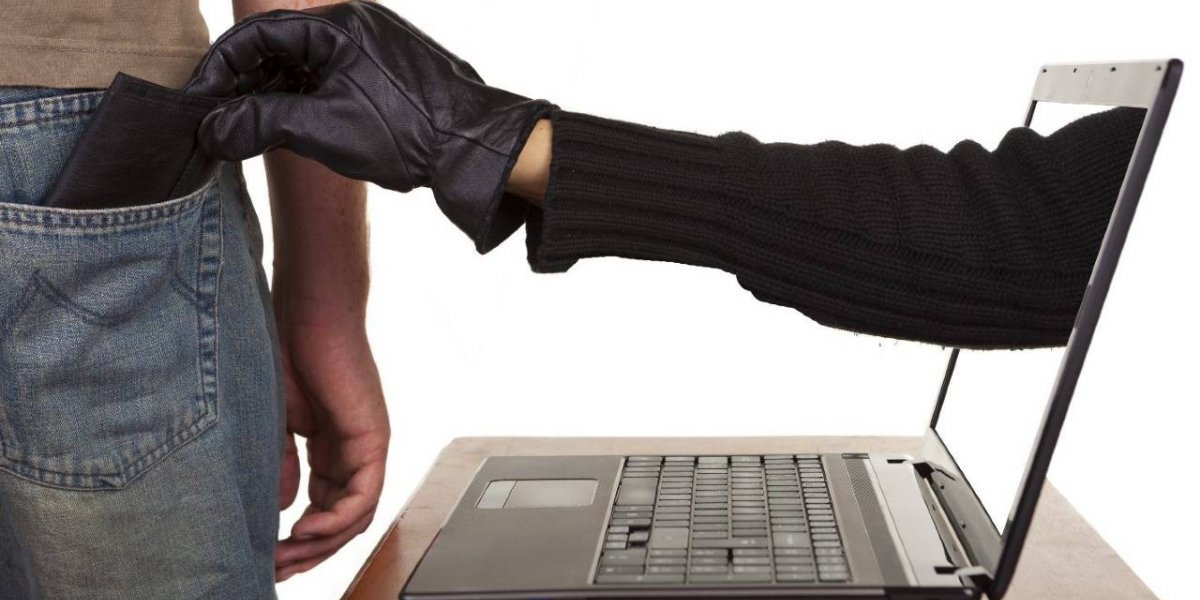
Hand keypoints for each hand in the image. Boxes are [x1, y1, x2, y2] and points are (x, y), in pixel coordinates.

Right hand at [188, 0, 554, 251]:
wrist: (473, 147)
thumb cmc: (405, 130)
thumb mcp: (321, 128)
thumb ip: (259, 123)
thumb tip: (212, 129)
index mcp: (336, 25)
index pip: (258, 34)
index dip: (221, 68)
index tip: (201, 101)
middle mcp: (355, 27)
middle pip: (279, 47)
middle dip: (246, 85)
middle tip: (220, 120)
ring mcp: (373, 49)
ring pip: (306, 66)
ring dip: (275, 97)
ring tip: (251, 132)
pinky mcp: (386, 74)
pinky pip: (332, 78)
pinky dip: (305, 101)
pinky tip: (292, 131)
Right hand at [274, 321, 388, 580]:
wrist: (307, 312)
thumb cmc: (288, 353)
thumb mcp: (275, 424)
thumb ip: (282, 466)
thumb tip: (283, 509)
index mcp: (332, 450)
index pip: (324, 509)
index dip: (299, 540)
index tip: (268, 556)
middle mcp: (354, 453)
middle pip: (342, 521)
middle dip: (308, 551)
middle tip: (275, 569)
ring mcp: (367, 446)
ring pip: (355, 515)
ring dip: (321, 543)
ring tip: (286, 557)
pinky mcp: (373, 438)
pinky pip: (363, 494)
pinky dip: (337, 520)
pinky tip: (306, 531)